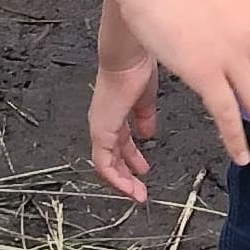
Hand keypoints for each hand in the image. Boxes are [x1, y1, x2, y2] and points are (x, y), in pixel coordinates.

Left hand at [88, 52, 161, 203]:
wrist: (128, 56)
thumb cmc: (136, 67)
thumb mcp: (146, 99)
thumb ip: (145, 117)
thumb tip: (148, 133)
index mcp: (115, 113)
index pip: (119, 144)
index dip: (131, 159)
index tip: (143, 171)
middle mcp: (104, 122)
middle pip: (112, 157)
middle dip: (127, 175)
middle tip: (139, 189)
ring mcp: (100, 127)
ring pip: (106, 163)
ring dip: (122, 180)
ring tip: (135, 192)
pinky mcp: (101, 131)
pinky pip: (103, 162)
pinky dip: (115, 177)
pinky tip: (128, 185)